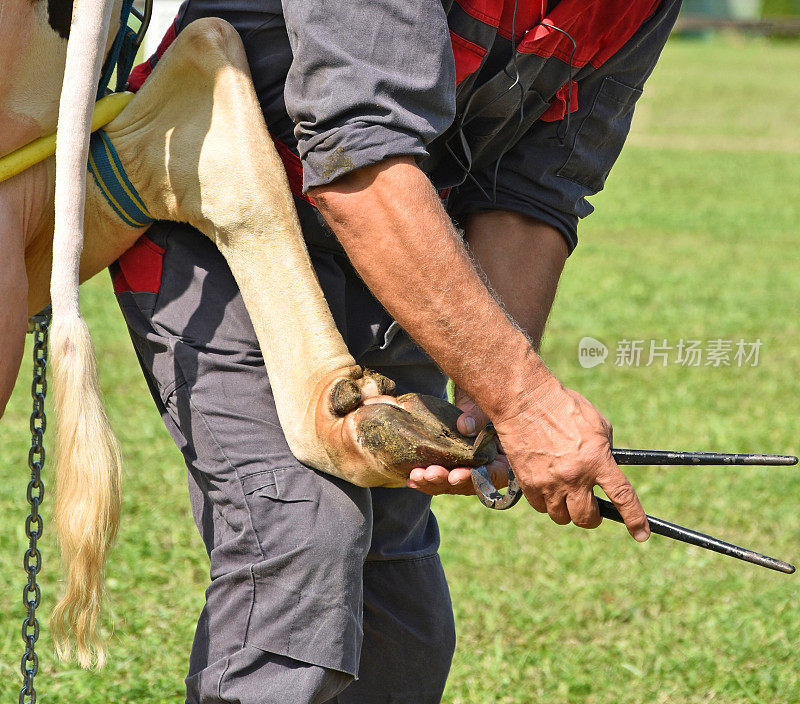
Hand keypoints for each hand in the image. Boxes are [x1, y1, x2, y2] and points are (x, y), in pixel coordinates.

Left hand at [406, 387, 507, 495]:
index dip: (473, 478)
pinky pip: (442, 477)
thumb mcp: (488, 405)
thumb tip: (464, 426)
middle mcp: (489, 469)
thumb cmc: (488, 400)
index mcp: (506, 460)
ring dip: (433, 482)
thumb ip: (480, 416)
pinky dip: (427, 480)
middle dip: (446, 481)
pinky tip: (411, 479)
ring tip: (416, 476)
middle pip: (469, 484)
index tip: (455, 475)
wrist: (476, 397)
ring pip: (452, 484)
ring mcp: (471, 470)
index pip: (493, 475)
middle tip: (430, 473)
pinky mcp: (455, 466)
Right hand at [493, 376, 649, 540]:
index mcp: (597, 459)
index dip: (635, 519)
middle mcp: (574, 476)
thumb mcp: (597, 425)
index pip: (622, 497)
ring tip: (564, 493)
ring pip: (562, 517)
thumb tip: (606, 470)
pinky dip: (545, 502)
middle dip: (592, 517)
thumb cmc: (563, 406)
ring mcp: (549, 482)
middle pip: (588, 518)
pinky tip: (547, 486)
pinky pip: (540, 507)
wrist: (525, 401)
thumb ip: (605, 451)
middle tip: (590, 507)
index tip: (641, 534)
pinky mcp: (528, 483)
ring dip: (566, 510)